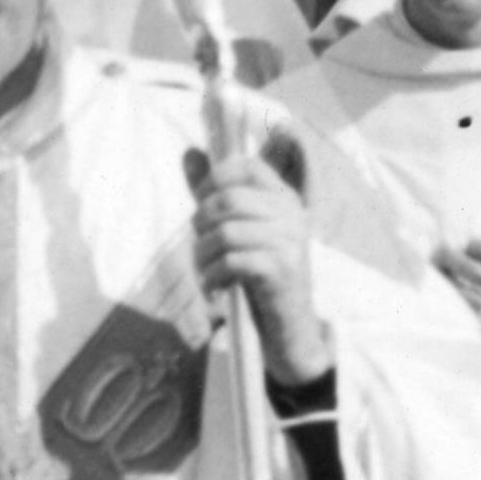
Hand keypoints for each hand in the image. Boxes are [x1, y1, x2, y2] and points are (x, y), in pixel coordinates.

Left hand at [184, 142, 331, 382]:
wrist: (289, 327)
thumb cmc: (259, 274)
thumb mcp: (238, 229)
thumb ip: (214, 193)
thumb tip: (188, 152)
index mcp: (284, 198)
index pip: (248, 166)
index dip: (215, 178)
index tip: (201, 202)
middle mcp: (292, 215)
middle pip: (228, 200)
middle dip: (201, 224)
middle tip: (200, 248)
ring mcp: (290, 242)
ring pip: (225, 233)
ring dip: (202, 256)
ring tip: (204, 272)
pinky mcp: (282, 270)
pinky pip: (232, 261)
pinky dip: (213, 276)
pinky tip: (214, 288)